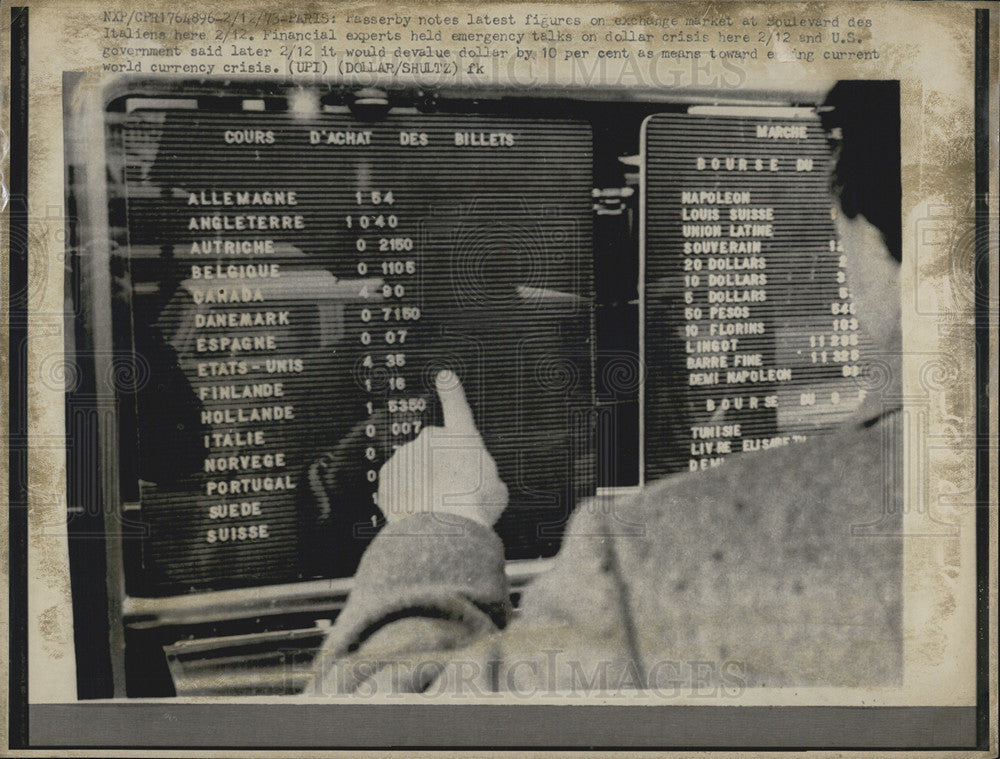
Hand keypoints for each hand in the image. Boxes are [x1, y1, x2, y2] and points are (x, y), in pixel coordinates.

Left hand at [376, 371, 507, 527]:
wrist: (443, 526)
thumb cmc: (474, 506)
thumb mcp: (497, 489)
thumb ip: (488, 478)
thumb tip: (484, 485)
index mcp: (462, 437)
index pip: (457, 406)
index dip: (452, 391)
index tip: (445, 378)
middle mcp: (431, 440)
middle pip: (434, 451)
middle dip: (439, 468)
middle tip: (451, 493)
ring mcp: (406, 456)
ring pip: (413, 469)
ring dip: (421, 484)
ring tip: (436, 508)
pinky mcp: (387, 476)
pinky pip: (396, 485)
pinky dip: (404, 497)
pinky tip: (418, 512)